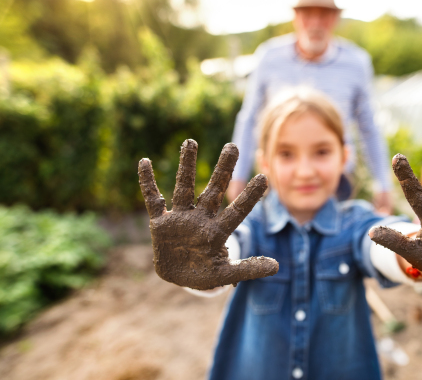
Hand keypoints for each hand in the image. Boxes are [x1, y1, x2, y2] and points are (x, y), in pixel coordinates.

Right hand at [138, 140, 277, 289]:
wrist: (178, 279)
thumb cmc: (205, 274)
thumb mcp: (225, 274)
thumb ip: (248, 268)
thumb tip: (276, 266)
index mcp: (217, 231)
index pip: (237, 211)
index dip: (249, 196)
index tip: (263, 178)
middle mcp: (200, 219)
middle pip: (213, 190)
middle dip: (223, 170)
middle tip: (233, 146)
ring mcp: (180, 219)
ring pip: (184, 188)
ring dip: (187, 166)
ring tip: (191, 142)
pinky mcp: (160, 223)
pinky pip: (153, 200)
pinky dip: (147, 182)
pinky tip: (145, 162)